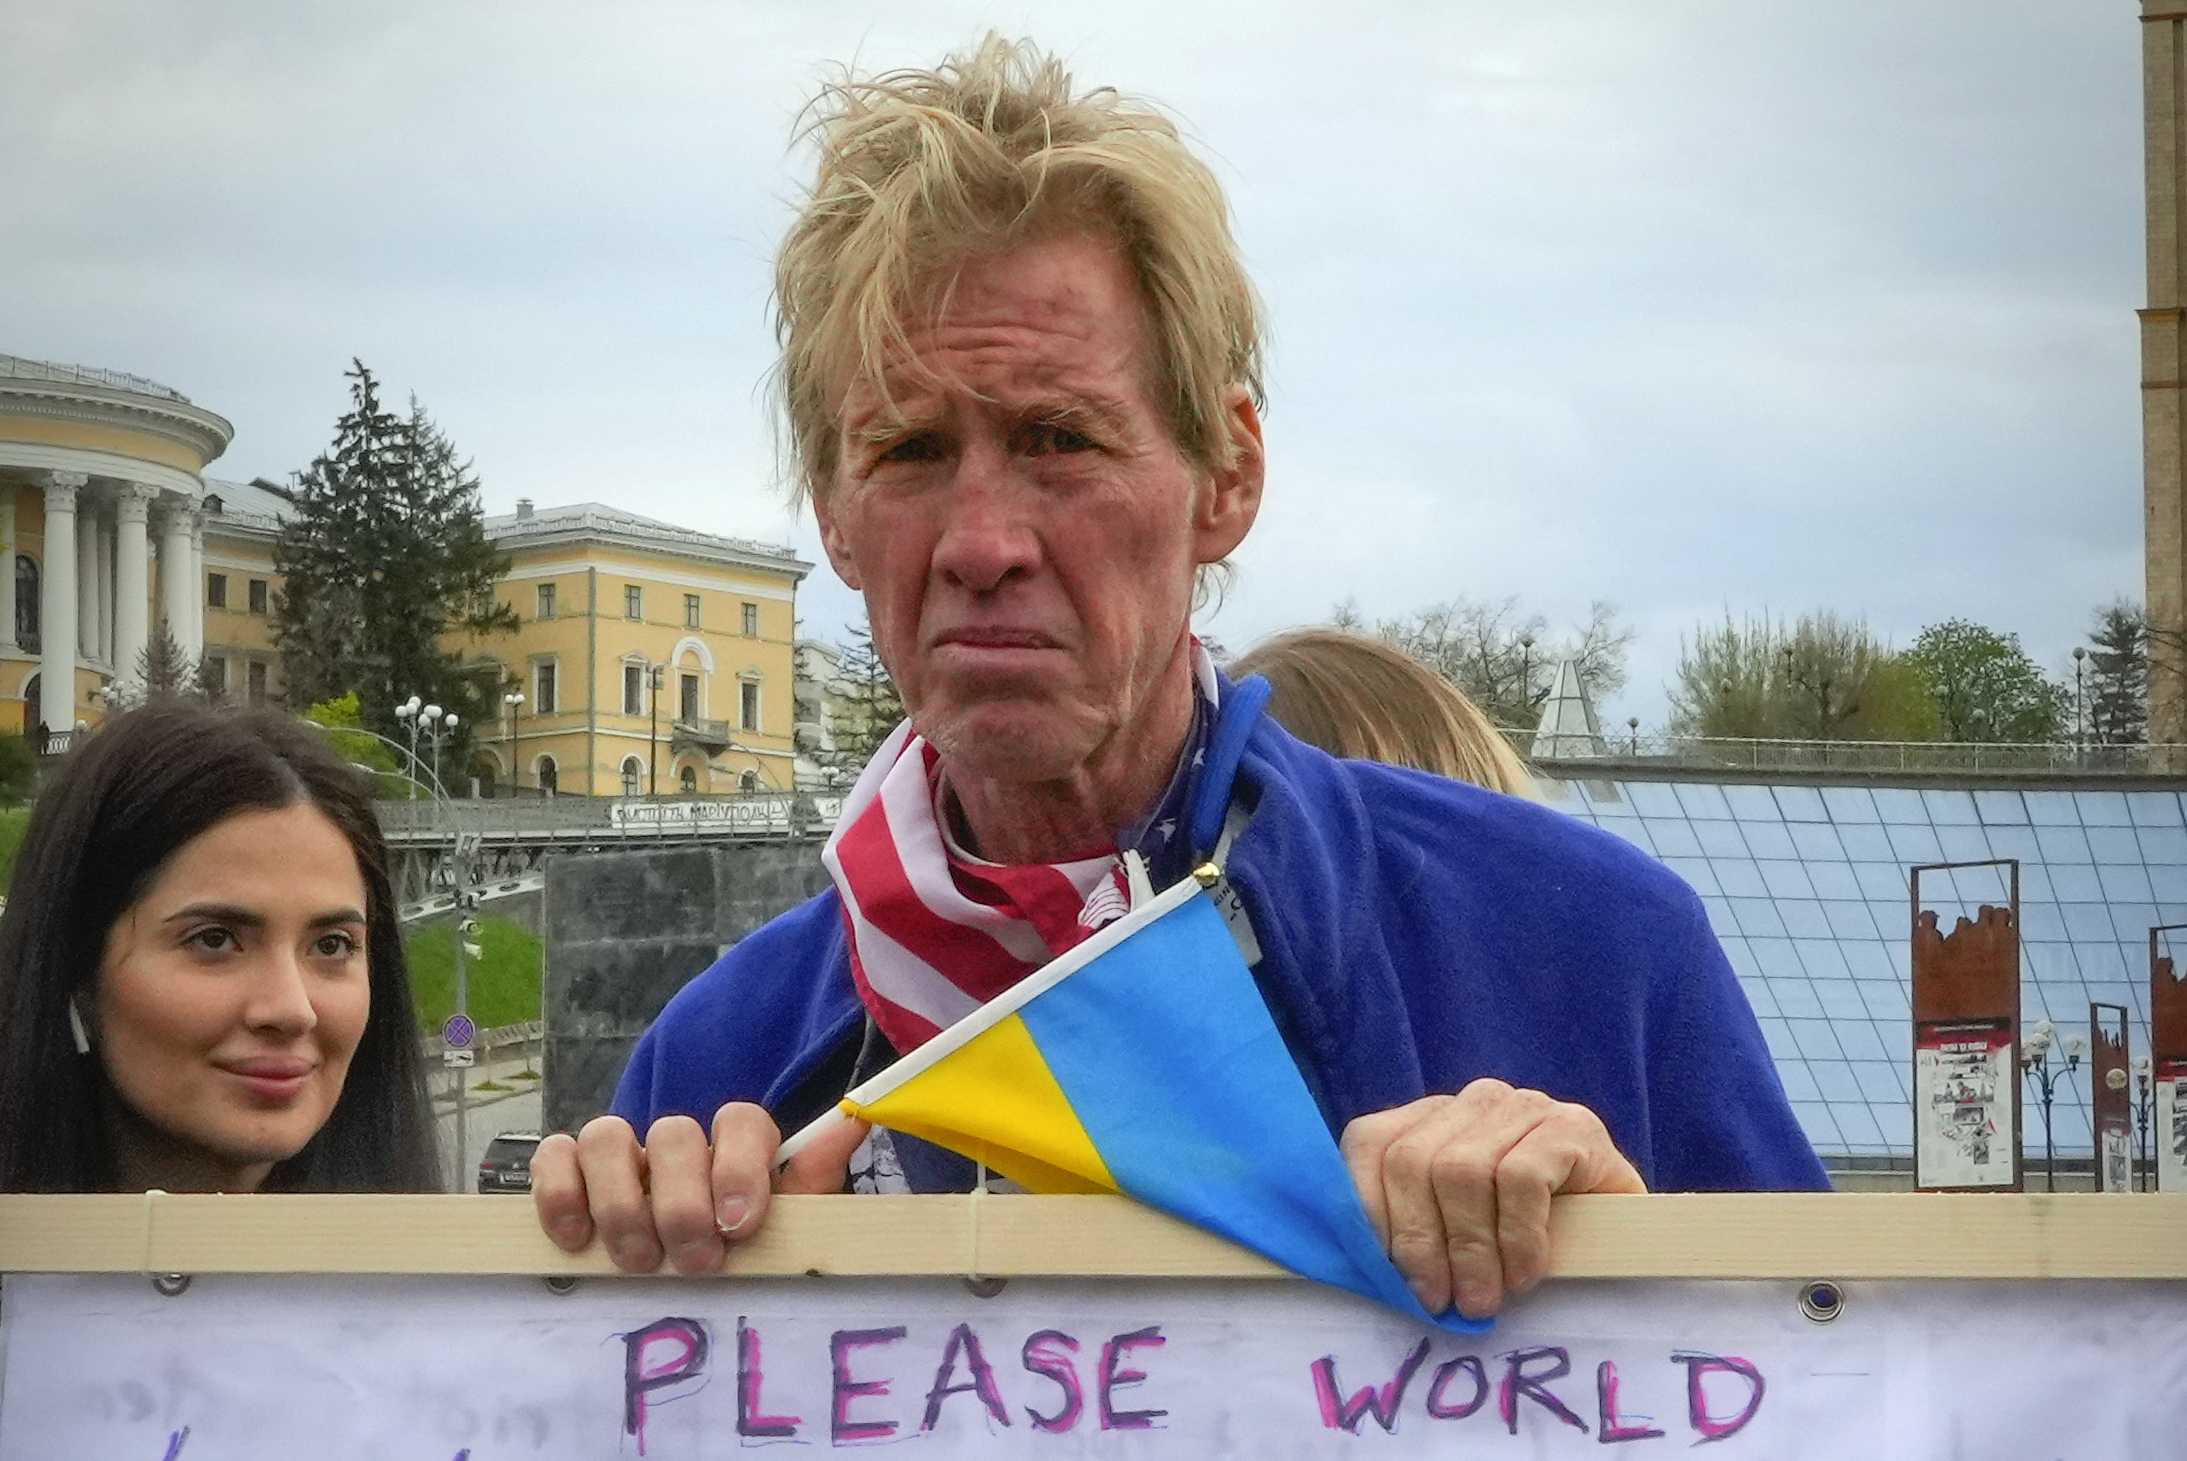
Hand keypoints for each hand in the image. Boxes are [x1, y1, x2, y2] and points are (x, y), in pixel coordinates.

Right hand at [531, 1102, 869, 1273]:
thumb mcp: (786, 1226)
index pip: (740, 1121)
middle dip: (682, 1203)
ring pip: (605, 1136)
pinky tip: (577, 1239)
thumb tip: (855, 1123)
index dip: (738, 1167)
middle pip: (672, 1133)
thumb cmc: (740, 1252)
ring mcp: (621, 1153)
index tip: (739, 1225)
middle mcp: (678, 1141)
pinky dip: (559, 1192)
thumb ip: (811, 1181)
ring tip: (639, 1261)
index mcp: (736, 1144)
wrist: (687, 1280)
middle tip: (696, 1262)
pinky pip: (554, 1156)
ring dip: (621, 1202)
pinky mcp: (569, 1173)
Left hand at [1340, 1079, 1644, 1317]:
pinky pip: (1522, 1179)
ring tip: (1482, 1298)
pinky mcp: (1572, 1125)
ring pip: (1461, 1170)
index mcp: (1430, 1117)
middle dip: (1419, 1242)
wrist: (1629, 1233)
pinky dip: (1517, 1237)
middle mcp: (1473, 1101)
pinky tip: (1525, 1274)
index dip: (1369, 1212)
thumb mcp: (1457, 1231)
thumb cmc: (1528, 1240)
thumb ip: (1413, 1233)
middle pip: (1411, 1160)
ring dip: (1468, 1249)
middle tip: (1439, 1301)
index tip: (1384, 1278)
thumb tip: (1371, 1274)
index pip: (1369, 1142)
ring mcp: (1524, 1106)